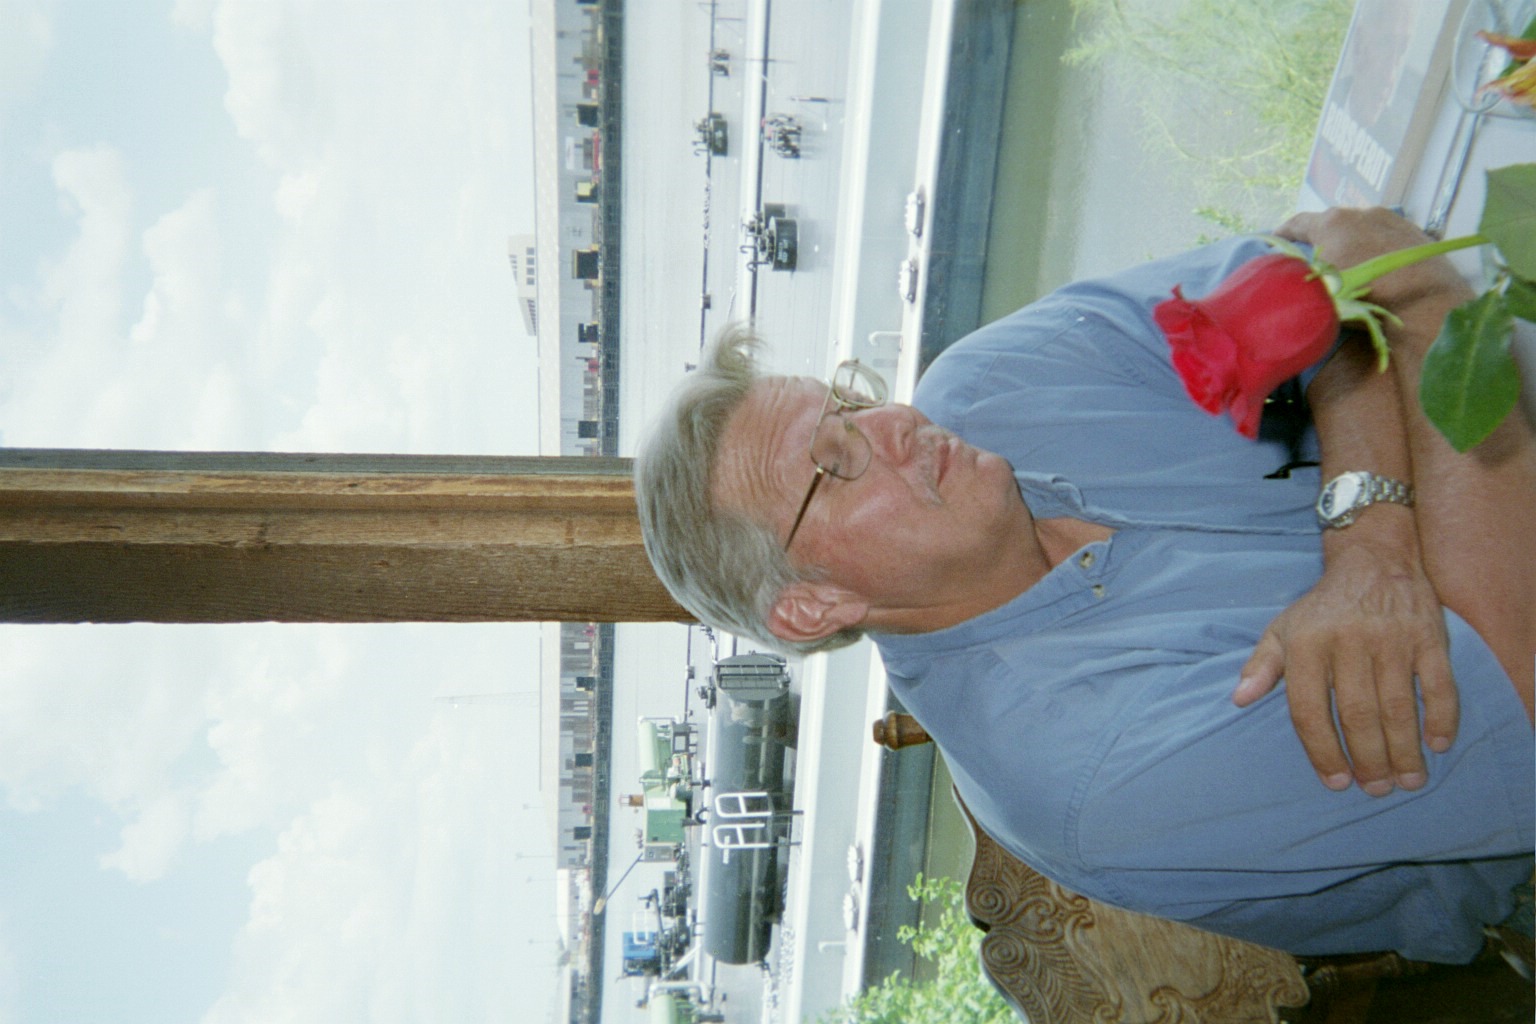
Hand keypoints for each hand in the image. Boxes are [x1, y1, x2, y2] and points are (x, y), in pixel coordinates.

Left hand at [1234, 520, 1458, 795]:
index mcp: (1307, 644)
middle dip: (1368, 759)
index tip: (1336, 782)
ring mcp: (1391, 640)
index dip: (1322, 751)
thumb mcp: (1283, 629)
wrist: (1373, 560)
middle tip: (1376, 789)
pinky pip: (1438, 685)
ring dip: (1404, 750)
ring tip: (1407, 781)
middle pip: (1358, 715)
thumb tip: (1238, 699)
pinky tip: (1437, 745)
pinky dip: (1440, 717)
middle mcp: (1348, 642)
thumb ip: (1262, 666)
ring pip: (1398, 706)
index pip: (1310, 710)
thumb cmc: (1322, 607)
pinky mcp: (1428, 637)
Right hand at [1275, 207, 1475, 312]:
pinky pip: (1384, 236)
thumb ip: (1301, 281)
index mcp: (1333, 223)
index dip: (1283, 234)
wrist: (1429, 305)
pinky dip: (1373, 247)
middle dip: (1318, 239)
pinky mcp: (1415, 233)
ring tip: (1344, 264)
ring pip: (1360, 228)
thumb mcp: (1319, 293)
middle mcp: (1361, 213)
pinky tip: (1375, 266)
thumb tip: (1287, 283)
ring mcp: (1392, 219)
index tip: (1274, 243)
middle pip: (1330, 223)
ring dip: (1349, 242)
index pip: (1297, 222)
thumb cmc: (1366, 297)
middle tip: (1309, 258)